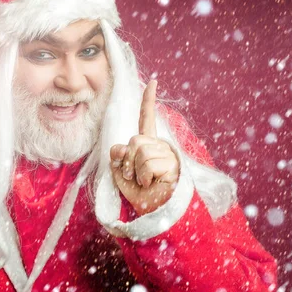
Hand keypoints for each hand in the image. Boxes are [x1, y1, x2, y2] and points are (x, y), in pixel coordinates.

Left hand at [109, 80, 179, 215]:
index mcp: (147, 143)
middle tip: (134, 177)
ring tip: (145, 181)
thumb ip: (117, 155)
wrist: (154, 211)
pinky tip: (154, 183)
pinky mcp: (173, 164)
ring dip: (136, 172)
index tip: (153, 81)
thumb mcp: (119, 172)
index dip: (148, 100)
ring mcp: (168, 154)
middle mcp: (159, 145)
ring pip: (141, 153)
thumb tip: (122, 146)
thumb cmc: (138, 192)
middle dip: (127, 161)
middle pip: (134, 141)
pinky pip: (148, 164)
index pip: (146, 118)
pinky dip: (145, 177)